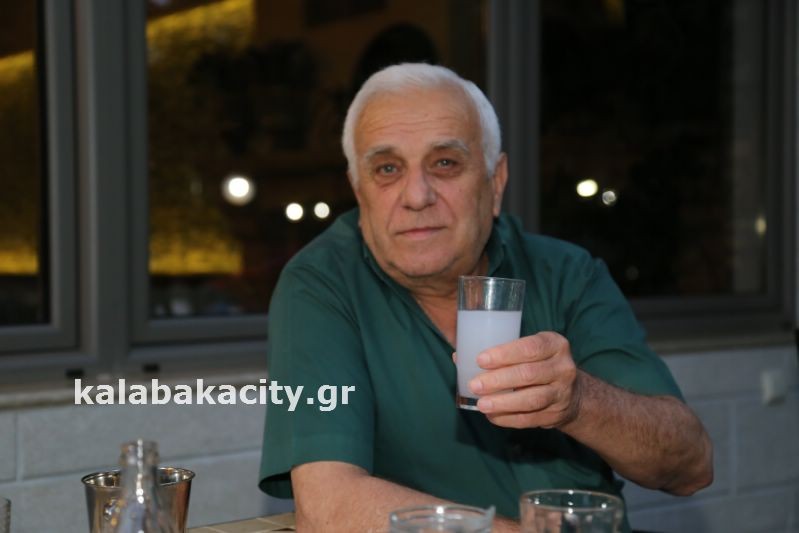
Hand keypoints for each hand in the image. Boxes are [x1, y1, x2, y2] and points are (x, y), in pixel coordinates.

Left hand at [467, 331, 581, 428]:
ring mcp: (562, 393)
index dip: (504, 354)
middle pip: (528, 374)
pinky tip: (492, 416)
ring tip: (481, 404)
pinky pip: (530, 418)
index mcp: (554, 344)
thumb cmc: (538, 364)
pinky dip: (508, 418)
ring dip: (503, 403)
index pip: (530, 347)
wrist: (572, 393)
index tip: (480, 360)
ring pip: (531, 399)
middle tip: (474, 385)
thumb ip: (499, 352)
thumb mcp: (528, 350)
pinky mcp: (556, 414)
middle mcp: (563, 367)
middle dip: (498, 380)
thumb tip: (459, 357)